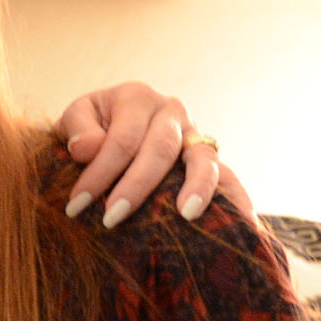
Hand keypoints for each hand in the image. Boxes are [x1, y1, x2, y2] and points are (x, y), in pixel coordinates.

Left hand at [53, 84, 252, 228]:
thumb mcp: (75, 116)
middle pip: (159, 150)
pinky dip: (237, 196)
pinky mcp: (207, 156)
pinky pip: (227, 175)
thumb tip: (87, 149)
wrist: (108, 122)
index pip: (121, 140)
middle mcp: (171, 111)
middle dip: (135, 188)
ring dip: (196, 188)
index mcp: (137, 97)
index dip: (98, 173)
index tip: (75, 206)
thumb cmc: (89, 124)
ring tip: (186, 216)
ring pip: (202, 159)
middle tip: (110, 220)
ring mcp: (194, 133)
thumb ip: (76, 127)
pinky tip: (245, 222)